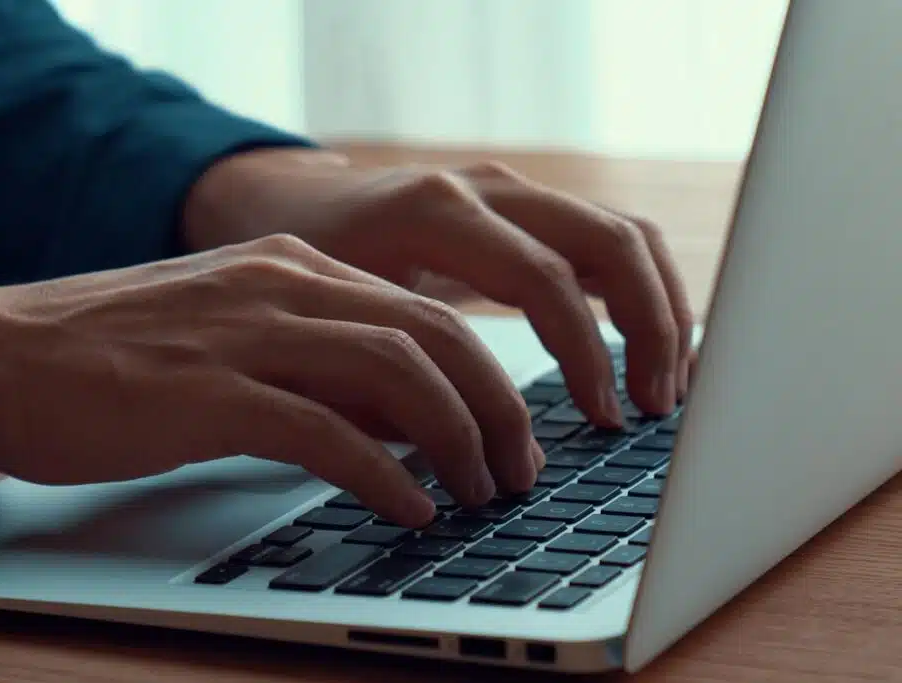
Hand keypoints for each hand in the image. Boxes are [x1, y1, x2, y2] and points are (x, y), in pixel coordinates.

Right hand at [0, 235, 539, 527]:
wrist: (5, 354)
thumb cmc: (122, 355)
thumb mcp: (240, 336)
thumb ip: (322, 365)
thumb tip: (407, 420)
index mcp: (294, 266)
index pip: (424, 310)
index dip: (487, 375)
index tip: (511, 431)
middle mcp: (283, 285)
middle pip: (431, 335)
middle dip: (494, 408)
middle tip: (517, 470)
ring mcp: (247, 334)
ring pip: (395, 372)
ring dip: (455, 440)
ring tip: (478, 494)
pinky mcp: (210, 394)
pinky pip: (325, 432)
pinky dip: (384, 475)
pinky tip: (410, 509)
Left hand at [183, 150, 695, 421]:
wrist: (293, 204)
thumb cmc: (307, 266)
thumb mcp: (335, 319)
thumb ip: (392, 380)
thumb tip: (468, 457)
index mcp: (436, 211)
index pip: (545, 278)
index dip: (585, 354)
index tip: (602, 420)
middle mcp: (486, 189)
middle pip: (613, 239)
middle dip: (651, 327)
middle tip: (656, 407)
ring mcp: (513, 193)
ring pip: (626, 234)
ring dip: (661, 310)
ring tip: (663, 388)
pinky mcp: (526, 212)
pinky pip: (607, 243)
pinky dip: (639, 295)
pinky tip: (642, 352)